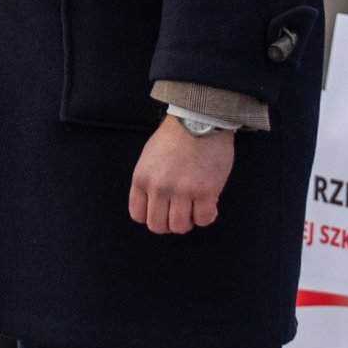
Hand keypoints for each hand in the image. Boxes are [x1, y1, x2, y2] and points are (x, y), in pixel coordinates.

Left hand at [130, 113, 234, 234]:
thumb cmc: (174, 137)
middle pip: (157, 226)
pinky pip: (204, 219)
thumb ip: (148, 181)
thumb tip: (153, 204)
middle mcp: (159, 188)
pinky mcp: (206, 191)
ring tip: (194, 208)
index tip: (162, 212)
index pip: (138, 215)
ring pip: (180, 227)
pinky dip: (206, 216)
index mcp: (142, 179)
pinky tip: (209, 204)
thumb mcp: (148, 158)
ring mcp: (182, 190)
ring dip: (188, 222)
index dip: (152, 217)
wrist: (199, 121)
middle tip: (180, 214)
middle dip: (169, 224)